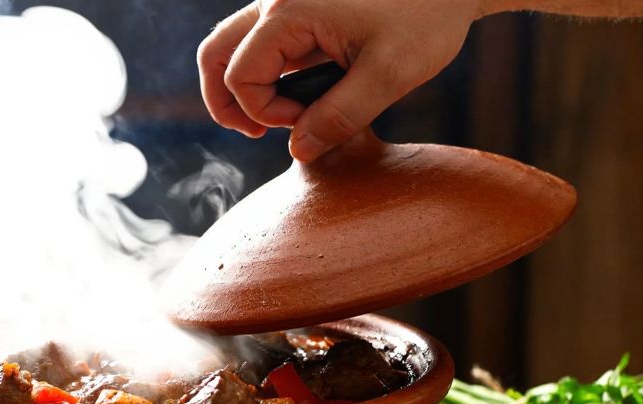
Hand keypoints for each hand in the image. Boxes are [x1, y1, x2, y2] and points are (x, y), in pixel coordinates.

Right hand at [198, 0, 484, 161]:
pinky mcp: (301, 10)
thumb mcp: (389, 75)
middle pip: (216, 52)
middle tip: (255, 132)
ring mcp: (286, 3)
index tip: (308, 123)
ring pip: (231, 45)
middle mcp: (277, 0)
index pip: (242, 75)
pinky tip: (292, 97)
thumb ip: (340, 116)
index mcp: (290, 11)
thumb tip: (299, 150)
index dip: (266, 112)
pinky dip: (262, 73)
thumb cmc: (427, 16)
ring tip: (269, 120)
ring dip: (240, 87)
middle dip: (227, 100)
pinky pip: (259, 43)